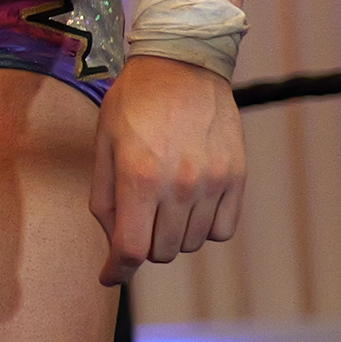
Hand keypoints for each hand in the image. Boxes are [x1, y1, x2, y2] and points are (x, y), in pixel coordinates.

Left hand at [91, 54, 245, 285]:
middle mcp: (180, 185)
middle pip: (161, 251)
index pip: (131, 249)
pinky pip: (222, 230)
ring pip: (191, 243)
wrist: (183, 65)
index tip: (109, 276)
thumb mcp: (103, 146)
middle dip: (142, 243)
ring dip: (171, 236)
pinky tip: (190, 205)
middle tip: (135, 219)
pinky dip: (204, 228)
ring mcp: (214, 183)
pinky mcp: (237, 178)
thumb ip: (104, 200)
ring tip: (161, 205)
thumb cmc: (133, 104)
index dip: (117, 270)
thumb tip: (114, 245)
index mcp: (139, 178)